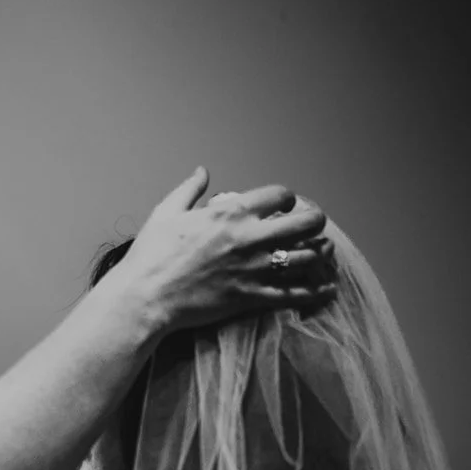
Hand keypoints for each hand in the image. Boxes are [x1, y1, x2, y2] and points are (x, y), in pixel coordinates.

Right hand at [99, 167, 336, 337]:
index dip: (287, 199)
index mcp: (231, 213)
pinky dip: (317, 291)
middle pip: (308, 222)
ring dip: (319, 254)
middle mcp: (249, 238)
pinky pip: (296, 294)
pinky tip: (327, 289)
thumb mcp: (166, 213)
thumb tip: (202, 172)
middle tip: (310, 227)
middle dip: (315, 222)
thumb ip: (189, 189)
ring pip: (309, 257)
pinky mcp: (252, 297)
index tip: (283, 207)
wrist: (143, 297)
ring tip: (320, 253)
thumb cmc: (150, 256)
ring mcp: (254, 269)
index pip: (281, 195)